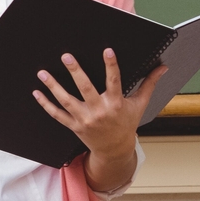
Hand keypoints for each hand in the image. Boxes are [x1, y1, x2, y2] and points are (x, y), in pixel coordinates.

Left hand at [34, 50, 167, 162]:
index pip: (114, 82)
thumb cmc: (127, 124)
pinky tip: (37, 92)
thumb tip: (162, 67)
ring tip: (43, 72)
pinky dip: (46, 105)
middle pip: (85, 89)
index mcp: (115, 104)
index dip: (111, 66)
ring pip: (67, 101)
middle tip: (67, 56)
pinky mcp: (74, 126)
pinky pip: (58, 115)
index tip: (107, 50)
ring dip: (54, 87)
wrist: (115, 150)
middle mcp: (99, 112)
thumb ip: (149, 84)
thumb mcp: (139, 104)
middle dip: (75, 72)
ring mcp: (85, 120)